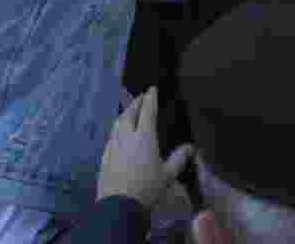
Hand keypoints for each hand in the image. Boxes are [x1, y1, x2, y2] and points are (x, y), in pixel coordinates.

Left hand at [98, 87, 193, 208]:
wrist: (120, 205)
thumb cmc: (148, 189)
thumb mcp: (168, 174)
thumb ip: (179, 158)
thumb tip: (190, 147)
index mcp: (145, 137)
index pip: (147, 111)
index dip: (150, 98)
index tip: (152, 89)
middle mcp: (127, 137)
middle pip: (130, 113)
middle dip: (136, 102)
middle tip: (141, 97)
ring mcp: (114, 145)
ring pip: (118, 123)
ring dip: (125, 114)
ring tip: (129, 112)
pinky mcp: (105, 156)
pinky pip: (111, 136)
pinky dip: (117, 129)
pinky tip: (118, 134)